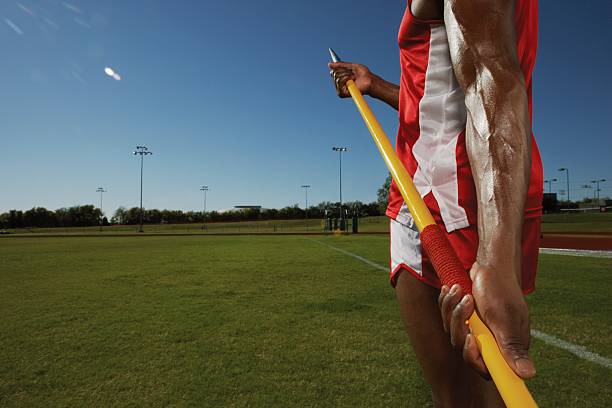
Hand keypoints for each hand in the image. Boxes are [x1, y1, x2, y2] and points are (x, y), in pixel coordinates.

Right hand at [328, 62, 373, 97]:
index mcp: (341, 78)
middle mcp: (339, 84)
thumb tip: (329, 64)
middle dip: (344, 71)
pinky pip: (338, 82)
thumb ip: (340, 65)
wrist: (370, 80)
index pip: (334, 70)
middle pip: (334, 73)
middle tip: (352, 74)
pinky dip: (345, 79)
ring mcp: (340, 89)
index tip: (348, 68)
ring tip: (353, 77)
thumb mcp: (351, 66)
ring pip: (336, 77)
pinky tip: (351, 80)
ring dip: (346, 75)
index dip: (340, 67)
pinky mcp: (342, 93)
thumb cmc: (363, 74)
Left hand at [438, 263, 534, 379]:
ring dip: (452, 309)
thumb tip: (528, 375)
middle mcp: (491, 340)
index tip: (471, 338)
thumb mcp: (505, 320)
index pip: (486, 368)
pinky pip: (447, 318)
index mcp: (505, 345)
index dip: (474, 358)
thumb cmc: (500, 290)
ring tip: (460, 291)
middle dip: (459, 324)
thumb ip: (511, 347)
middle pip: (464, 348)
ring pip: (452, 332)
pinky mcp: (465, 318)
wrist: (491, 265)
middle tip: (466, 303)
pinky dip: (447, 303)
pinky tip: (452, 290)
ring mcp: (476, 329)